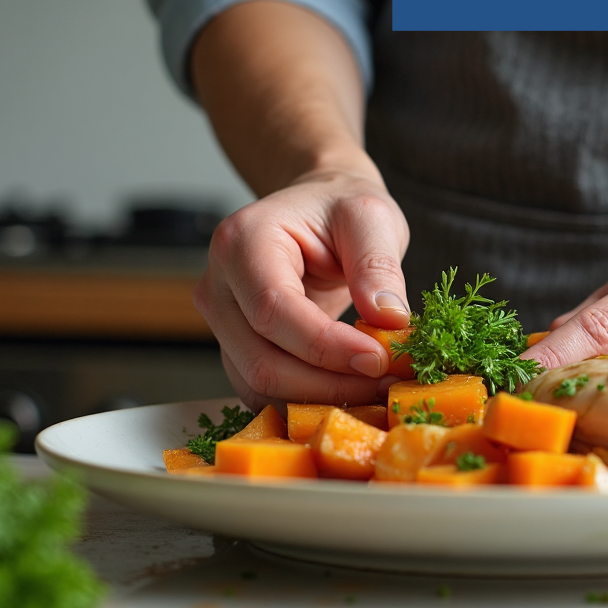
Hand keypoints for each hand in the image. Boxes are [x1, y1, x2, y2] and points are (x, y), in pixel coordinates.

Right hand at [194, 169, 411, 408]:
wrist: (318, 210)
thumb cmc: (341, 207)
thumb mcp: (371, 218)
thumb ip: (378, 265)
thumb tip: (389, 320)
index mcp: (242, 241)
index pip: (274, 311)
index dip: (326, 345)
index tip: (379, 359)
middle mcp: (218, 285)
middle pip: (260, 361)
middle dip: (327, 383)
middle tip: (388, 384)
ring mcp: (221, 321)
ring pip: (259, 384)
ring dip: (319, 399)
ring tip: (375, 390)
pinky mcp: (235, 347)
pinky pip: (263, 388)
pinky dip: (307, 399)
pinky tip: (351, 390)